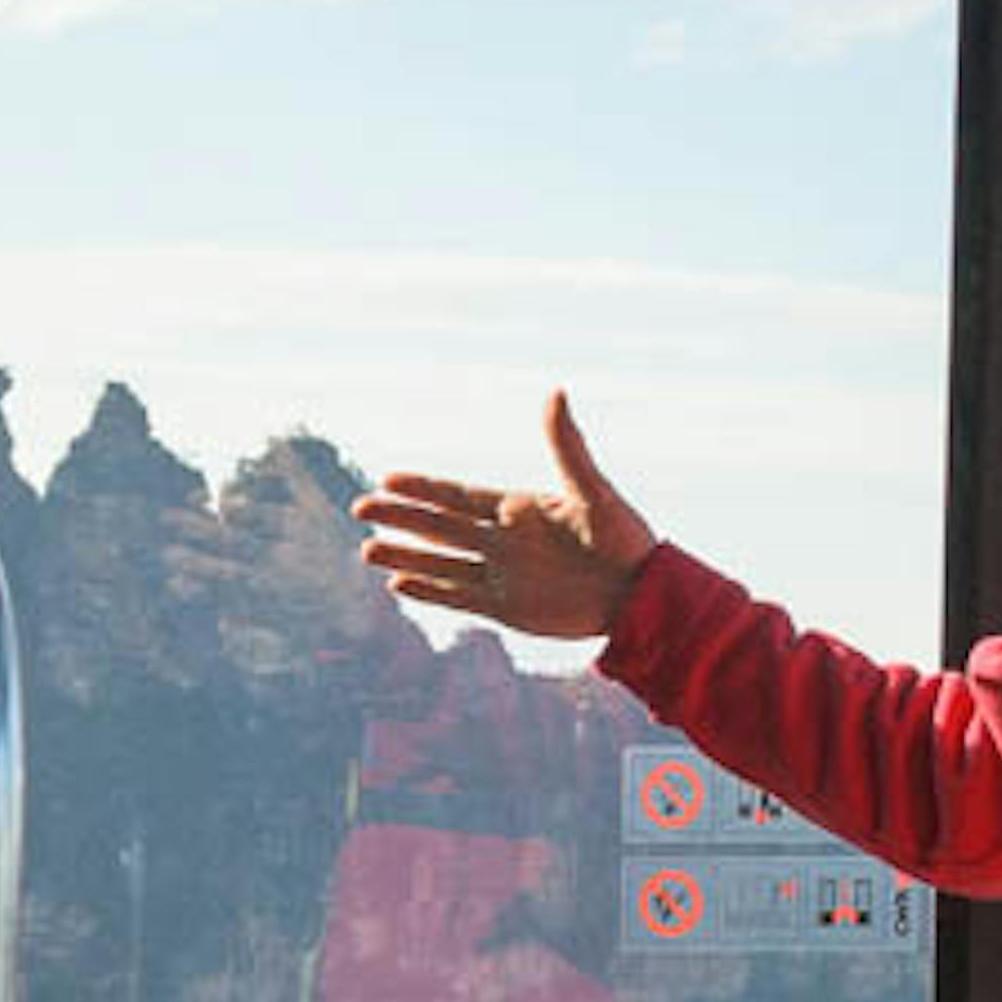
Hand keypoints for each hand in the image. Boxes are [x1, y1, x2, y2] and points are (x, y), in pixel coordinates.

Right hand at [353, 391, 656, 643]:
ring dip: (405, 555)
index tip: (388, 479)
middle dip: (400, 517)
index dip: (423, 489)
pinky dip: (430, 591)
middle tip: (359, 508)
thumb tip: (555, 393)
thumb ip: (567, 446)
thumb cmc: (625, 539)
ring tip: (366, 549)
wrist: (642, 595)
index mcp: (518, 509)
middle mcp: (503, 540)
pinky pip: (459, 598)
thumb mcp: (593, 491)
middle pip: (439, 527)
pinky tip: (398, 583)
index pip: (458, 497)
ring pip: (441, 563)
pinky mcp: (507, 609)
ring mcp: (502, 575)